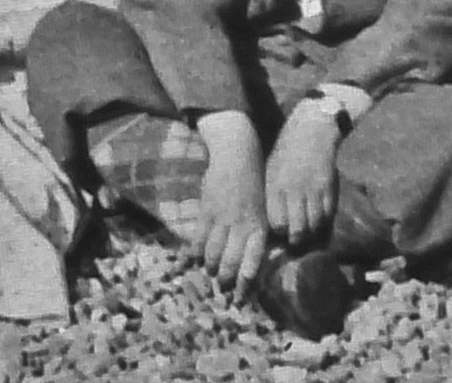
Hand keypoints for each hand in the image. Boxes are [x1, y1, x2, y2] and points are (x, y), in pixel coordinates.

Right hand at [193, 112, 269, 298]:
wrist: (237, 155)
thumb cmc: (253, 186)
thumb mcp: (261, 209)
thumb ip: (255, 234)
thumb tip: (251, 261)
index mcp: (259, 226)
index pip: (253, 260)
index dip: (246, 281)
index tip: (242, 296)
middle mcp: (241, 224)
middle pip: (231, 261)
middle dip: (226, 279)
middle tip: (222, 289)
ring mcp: (222, 218)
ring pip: (213, 253)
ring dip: (210, 267)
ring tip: (210, 273)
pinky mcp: (206, 210)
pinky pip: (198, 238)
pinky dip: (193, 253)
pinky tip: (190, 262)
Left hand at [265, 105, 341, 248]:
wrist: (311, 129)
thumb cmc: (286, 151)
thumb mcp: (271, 171)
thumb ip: (271, 197)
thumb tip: (271, 224)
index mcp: (275, 186)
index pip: (277, 223)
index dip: (279, 233)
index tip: (279, 234)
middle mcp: (294, 191)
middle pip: (297, 229)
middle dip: (296, 241)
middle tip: (295, 243)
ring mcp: (314, 189)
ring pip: (315, 225)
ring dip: (311, 234)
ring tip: (308, 236)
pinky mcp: (329, 187)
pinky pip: (328, 213)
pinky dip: (324, 221)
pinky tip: (319, 221)